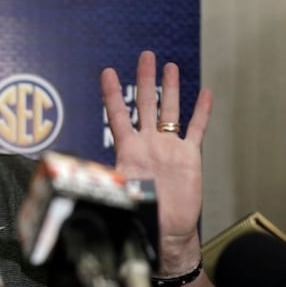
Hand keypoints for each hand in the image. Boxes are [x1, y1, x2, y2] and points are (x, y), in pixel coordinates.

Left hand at [101, 51, 212, 273]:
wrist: (164, 230)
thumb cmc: (139, 214)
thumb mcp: (117, 193)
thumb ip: (105, 180)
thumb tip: (82, 177)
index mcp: (128, 149)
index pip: (118, 114)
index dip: (113, 93)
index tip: (107, 72)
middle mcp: (148, 142)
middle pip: (147, 103)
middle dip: (145, 79)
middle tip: (145, 55)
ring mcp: (169, 146)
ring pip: (170, 110)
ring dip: (171, 88)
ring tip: (170, 66)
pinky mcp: (189, 156)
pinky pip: (197, 129)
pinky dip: (201, 111)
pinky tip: (204, 93)